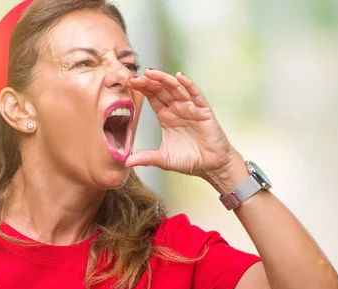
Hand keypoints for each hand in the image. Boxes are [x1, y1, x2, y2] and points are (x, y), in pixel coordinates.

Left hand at [126, 69, 240, 184]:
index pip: (153, 97)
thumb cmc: (190, 160)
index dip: (143, 89)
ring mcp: (191, 108)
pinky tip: (180, 76)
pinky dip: (188, 85)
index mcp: (166, 116)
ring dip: (164, 79)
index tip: (130, 83)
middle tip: (135, 77)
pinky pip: (196, 95)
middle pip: (162, 89)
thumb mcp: (163, 159)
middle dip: (149, 82)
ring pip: (176, 88)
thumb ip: (146, 158)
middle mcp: (177, 109)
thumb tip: (126, 162)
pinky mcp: (203, 111)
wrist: (211, 167)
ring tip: (151, 73)